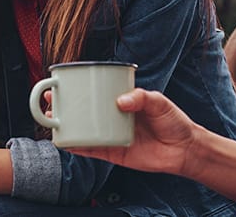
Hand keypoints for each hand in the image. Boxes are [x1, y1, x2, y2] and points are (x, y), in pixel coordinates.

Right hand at [63, 88, 197, 175]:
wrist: (184, 149)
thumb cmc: (174, 122)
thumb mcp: (159, 102)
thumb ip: (141, 98)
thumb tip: (120, 102)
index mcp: (123, 102)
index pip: (98, 92)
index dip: (79, 88)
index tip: (63, 82)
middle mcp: (114, 118)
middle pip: (85, 111)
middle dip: (65, 106)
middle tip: (52, 101)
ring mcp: (112, 135)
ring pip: (84, 131)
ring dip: (66, 126)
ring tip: (52, 120)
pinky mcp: (114, 153)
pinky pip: (91, 150)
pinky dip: (77, 147)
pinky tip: (64, 142)